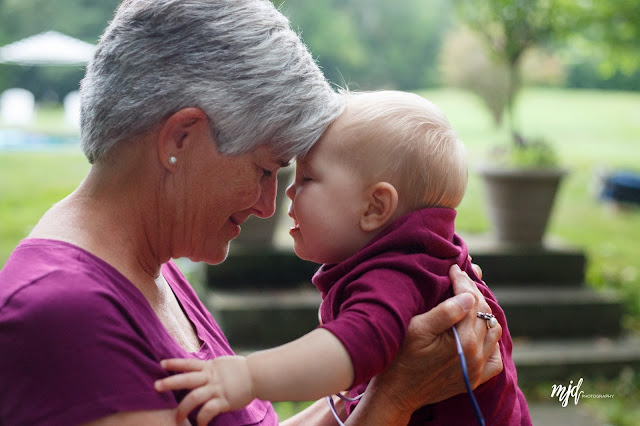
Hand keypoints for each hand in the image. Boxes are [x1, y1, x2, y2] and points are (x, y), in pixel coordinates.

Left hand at [155, 356, 255, 425]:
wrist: (257, 375)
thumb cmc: (240, 370)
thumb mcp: (222, 364)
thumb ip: (209, 368)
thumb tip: (197, 370)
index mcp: (210, 367)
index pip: (189, 364)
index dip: (175, 363)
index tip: (161, 364)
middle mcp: (211, 377)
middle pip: (187, 379)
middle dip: (170, 382)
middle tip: (156, 386)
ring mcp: (217, 389)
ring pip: (195, 397)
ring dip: (183, 408)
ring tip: (176, 418)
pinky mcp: (224, 400)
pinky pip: (209, 411)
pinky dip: (202, 419)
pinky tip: (199, 425)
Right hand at [353, 265, 501, 423]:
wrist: (396, 392)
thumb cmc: (400, 357)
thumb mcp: (417, 329)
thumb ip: (445, 312)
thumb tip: (469, 296)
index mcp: (463, 340)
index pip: (472, 301)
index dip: (462, 281)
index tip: (454, 268)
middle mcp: (476, 355)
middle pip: (484, 314)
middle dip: (473, 292)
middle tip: (461, 278)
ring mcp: (477, 369)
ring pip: (493, 332)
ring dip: (484, 315)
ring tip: (469, 301)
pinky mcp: (474, 379)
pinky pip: (495, 359)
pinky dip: (491, 343)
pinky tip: (478, 332)